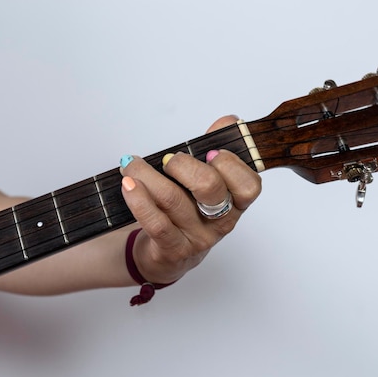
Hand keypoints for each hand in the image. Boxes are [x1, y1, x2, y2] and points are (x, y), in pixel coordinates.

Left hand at [119, 115, 261, 284]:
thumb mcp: (204, 182)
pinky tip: (129, 185)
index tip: (211, 152)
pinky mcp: (172, 250)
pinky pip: (156, 223)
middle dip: (183, 165)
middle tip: (168, 161)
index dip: (231, 165)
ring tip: (131, 165)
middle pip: (209, 187)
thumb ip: (215, 150)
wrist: (166, 255)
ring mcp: (197, 238)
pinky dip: (139, 199)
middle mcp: (220, 222)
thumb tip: (228, 121)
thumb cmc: (187, 212)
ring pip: (173, 199)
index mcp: (235, 203)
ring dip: (146, 174)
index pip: (249, 185)